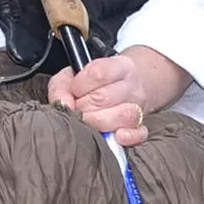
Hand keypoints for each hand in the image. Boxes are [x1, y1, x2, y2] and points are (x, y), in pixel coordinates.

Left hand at [46, 47, 181, 147]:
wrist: (125, 87)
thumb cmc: (94, 84)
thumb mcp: (74, 76)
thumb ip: (62, 87)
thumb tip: (64, 105)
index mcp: (118, 66)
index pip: (98, 73)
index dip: (80, 85)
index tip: (74, 90)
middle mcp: (131, 85)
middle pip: (104, 97)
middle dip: (84, 107)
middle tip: (78, 109)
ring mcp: (139, 107)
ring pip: (123, 116)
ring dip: (99, 122)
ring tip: (90, 121)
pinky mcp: (142, 127)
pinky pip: (139, 134)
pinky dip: (126, 137)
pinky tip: (114, 136)